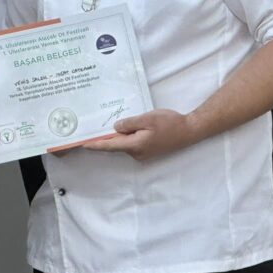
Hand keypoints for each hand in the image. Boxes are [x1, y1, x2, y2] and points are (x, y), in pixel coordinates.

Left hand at [82, 109, 197, 161]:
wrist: (189, 131)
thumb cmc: (169, 123)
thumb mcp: (147, 119)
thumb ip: (129, 123)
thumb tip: (115, 128)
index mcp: (135, 145)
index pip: (110, 146)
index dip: (95, 145)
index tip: (83, 144)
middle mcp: (137, 153)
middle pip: (116, 146)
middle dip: (104, 139)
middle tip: (91, 130)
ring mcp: (144, 154)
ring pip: (125, 144)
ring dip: (116, 137)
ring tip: (106, 126)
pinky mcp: (149, 151)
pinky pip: (132, 144)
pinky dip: (126, 137)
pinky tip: (126, 128)